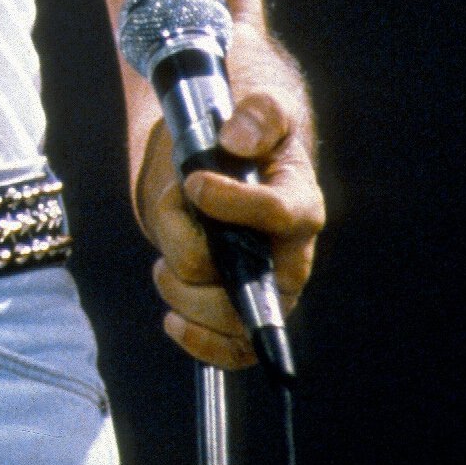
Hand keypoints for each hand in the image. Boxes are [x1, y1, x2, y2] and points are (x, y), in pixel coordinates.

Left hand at [139, 92, 324, 368]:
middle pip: (245, 285)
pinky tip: (174, 319)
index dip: (231, 202)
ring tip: (164, 262)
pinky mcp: (244, 316)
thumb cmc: (252, 141)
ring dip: (179, 290)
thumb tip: (235, 139)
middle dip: (192, 255)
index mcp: (301, 204)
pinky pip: (231, 353)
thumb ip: (258, 116)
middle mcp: (291, 258)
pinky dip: (199, 343)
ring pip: (226, 319)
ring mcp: (268, 292)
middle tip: (169, 222)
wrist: (236, 170)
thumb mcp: (262, 111)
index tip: (192, 182)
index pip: (278, 214)